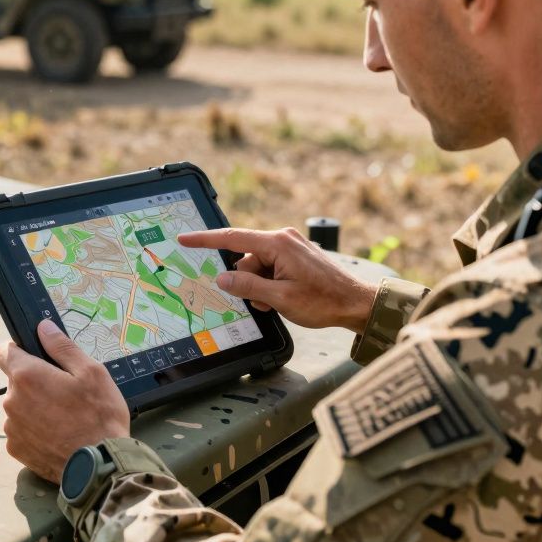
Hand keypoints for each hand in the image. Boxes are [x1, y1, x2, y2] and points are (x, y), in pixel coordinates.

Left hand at [0, 319, 129, 481]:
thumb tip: (43, 327)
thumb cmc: (99, 417)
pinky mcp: (16, 449)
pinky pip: (22, 430)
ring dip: (35, 407)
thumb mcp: (91, 372)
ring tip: (65, 416)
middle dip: (35, 382)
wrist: (100, 467)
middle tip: (65, 391)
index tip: (35, 356)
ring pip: (20, 406)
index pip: (2, 352)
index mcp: (27, 376)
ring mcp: (12, 427)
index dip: (18, 350)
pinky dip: (36, 429)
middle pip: (16, 381)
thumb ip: (62, 346)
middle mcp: (11, 401)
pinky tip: (59, 434)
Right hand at [179, 227, 378, 331]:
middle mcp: (283, 238)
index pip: (233, 238)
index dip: (206, 240)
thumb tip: (223, 278)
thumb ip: (248, 286)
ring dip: (260, 286)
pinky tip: (283, 297)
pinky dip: (270, 284)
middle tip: (263, 301)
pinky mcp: (295, 256)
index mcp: (278, 243)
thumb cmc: (323, 301)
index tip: (185, 238)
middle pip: (245, 258)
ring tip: (278, 302)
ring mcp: (290, 247)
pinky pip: (270, 268)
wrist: (356, 303)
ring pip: (257, 266)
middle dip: (247, 281)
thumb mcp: (280, 298)